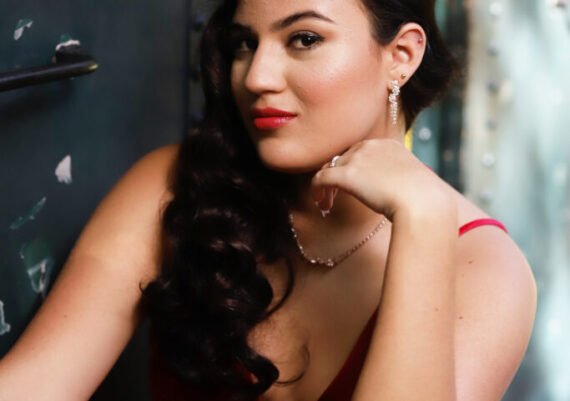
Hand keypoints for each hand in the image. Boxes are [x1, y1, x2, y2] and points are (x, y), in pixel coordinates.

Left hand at [311, 138, 447, 220]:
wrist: (424, 202)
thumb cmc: (425, 199)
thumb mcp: (414, 182)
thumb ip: (400, 181)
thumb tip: (398, 192)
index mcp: (388, 145)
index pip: (360, 153)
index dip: (353, 169)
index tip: (355, 187)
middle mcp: (370, 146)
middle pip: (343, 158)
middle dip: (337, 177)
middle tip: (335, 196)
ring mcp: (357, 159)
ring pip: (330, 168)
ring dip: (326, 186)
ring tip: (326, 203)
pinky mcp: (346, 174)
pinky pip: (321, 178)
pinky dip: (317, 190)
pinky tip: (321, 203)